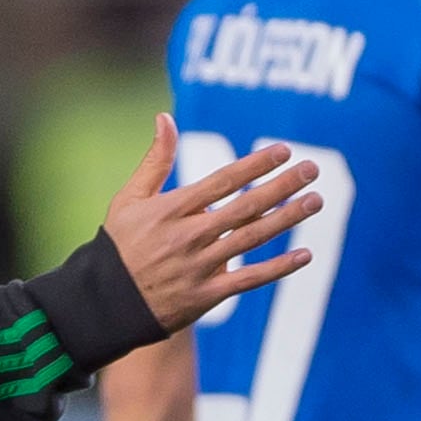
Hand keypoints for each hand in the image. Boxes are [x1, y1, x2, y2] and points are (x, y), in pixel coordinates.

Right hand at [105, 117, 320, 332]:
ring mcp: (200, 266)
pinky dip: (278, 268)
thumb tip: (166, 117)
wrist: (106, 303)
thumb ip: (154, 160)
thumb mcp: (129, 199)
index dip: (255, 166)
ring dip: (287, 219)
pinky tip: (304, 255)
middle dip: (282, 186)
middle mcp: (190, 236)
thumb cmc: (119, 246)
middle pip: (246, 206)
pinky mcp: (208, 295)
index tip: (282, 151)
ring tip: (315, 201)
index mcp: (172, 209)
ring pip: (253, 238)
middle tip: (312, 169)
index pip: (223, 181)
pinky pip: (249, 279)